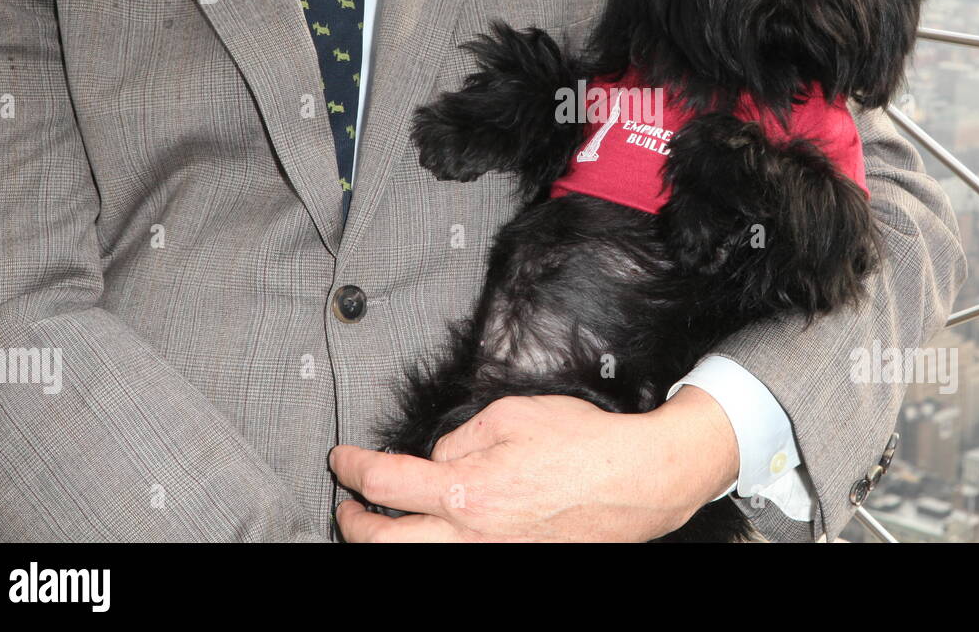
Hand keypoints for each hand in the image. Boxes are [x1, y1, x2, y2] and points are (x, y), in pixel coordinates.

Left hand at [330, 386, 738, 541]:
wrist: (635, 481)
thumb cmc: (583, 445)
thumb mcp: (512, 414)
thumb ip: (460, 438)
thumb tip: (436, 460)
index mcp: (468, 490)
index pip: (386, 483)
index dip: (353, 468)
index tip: (344, 460)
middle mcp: (472, 535)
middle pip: (383, 542)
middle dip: (353, 522)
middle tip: (346, 504)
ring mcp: (492, 557)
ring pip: (415, 561)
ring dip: (387, 545)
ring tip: (379, 527)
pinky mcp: (513, 563)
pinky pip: (456, 561)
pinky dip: (431, 549)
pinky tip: (430, 536)